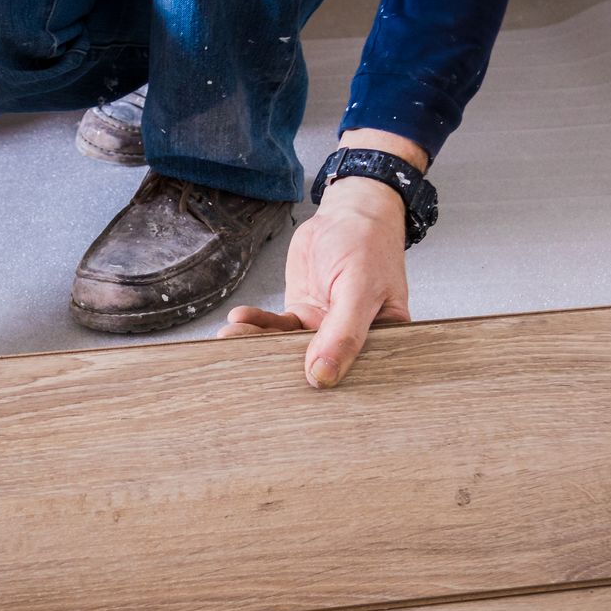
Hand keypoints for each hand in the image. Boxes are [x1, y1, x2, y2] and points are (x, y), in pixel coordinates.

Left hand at [217, 135, 421, 387]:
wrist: (349, 213)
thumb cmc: (369, 245)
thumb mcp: (360, 288)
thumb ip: (343, 333)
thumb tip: (322, 377)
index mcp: (379, 343)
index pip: (354, 377)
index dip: (325, 391)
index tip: (290, 398)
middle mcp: (351, 341)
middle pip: (315, 366)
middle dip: (279, 369)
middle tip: (245, 372)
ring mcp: (323, 328)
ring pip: (289, 346)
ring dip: (259, 343)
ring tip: (230, 339)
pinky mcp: (302, 313)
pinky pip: (277, 326)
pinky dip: (256, 322)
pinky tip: (239, 318)